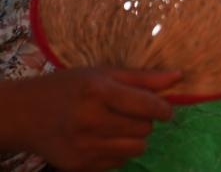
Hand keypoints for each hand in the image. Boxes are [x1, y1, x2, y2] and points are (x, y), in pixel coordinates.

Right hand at [1, 67, 179, 171]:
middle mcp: (90, 120)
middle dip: (145, 121)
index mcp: (98, 91)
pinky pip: (118, 162)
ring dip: (135, 137)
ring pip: (136, 148)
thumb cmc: (68, 87)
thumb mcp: (103, 74)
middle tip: (129, 113)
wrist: (24, 114)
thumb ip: (143, 78)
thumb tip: (179, 77)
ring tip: (117, 126)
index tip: (164, 109)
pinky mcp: (79, 166)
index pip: (148, 106)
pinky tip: (101, 138)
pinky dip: (117, 151)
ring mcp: (83, 146)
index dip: (163, 109)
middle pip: (145, 128)